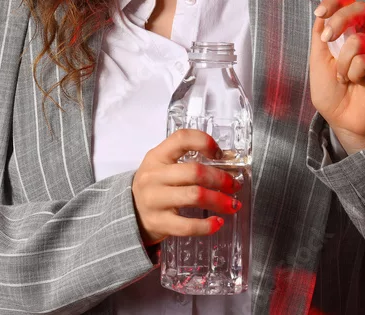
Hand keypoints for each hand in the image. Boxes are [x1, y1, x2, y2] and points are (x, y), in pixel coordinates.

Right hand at [131, 129, 244, 246]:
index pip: (181, 139)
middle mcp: (154, 176)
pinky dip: (207, 226)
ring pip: (194, 196)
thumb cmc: (155, 186)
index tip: (219, 153)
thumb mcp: (162, 166)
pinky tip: (217, 223)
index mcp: (157, 156)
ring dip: (219, 201)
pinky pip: (187, 225)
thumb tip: (226, 160)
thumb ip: (187, 160)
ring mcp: (154, 200)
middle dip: (220, 178)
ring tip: (232, 205)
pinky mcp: (158, 222)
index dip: (204, 142)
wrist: (130, 213)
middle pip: (194, 171)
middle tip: (234, 185)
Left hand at [311, 0, 364, 152]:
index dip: (334, 1)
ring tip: (343, 78)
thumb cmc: (331, 91)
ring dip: (342, 63)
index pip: (348, 3)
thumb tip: (323, 14)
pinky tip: (356, 83)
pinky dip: (353, 74)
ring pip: (358, 41)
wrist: (343, 119)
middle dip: (340, 20)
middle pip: (361, 8)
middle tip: (326, 41)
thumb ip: (320, 36)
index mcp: (348, 32)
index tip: (319, 13)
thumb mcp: (317, 60)